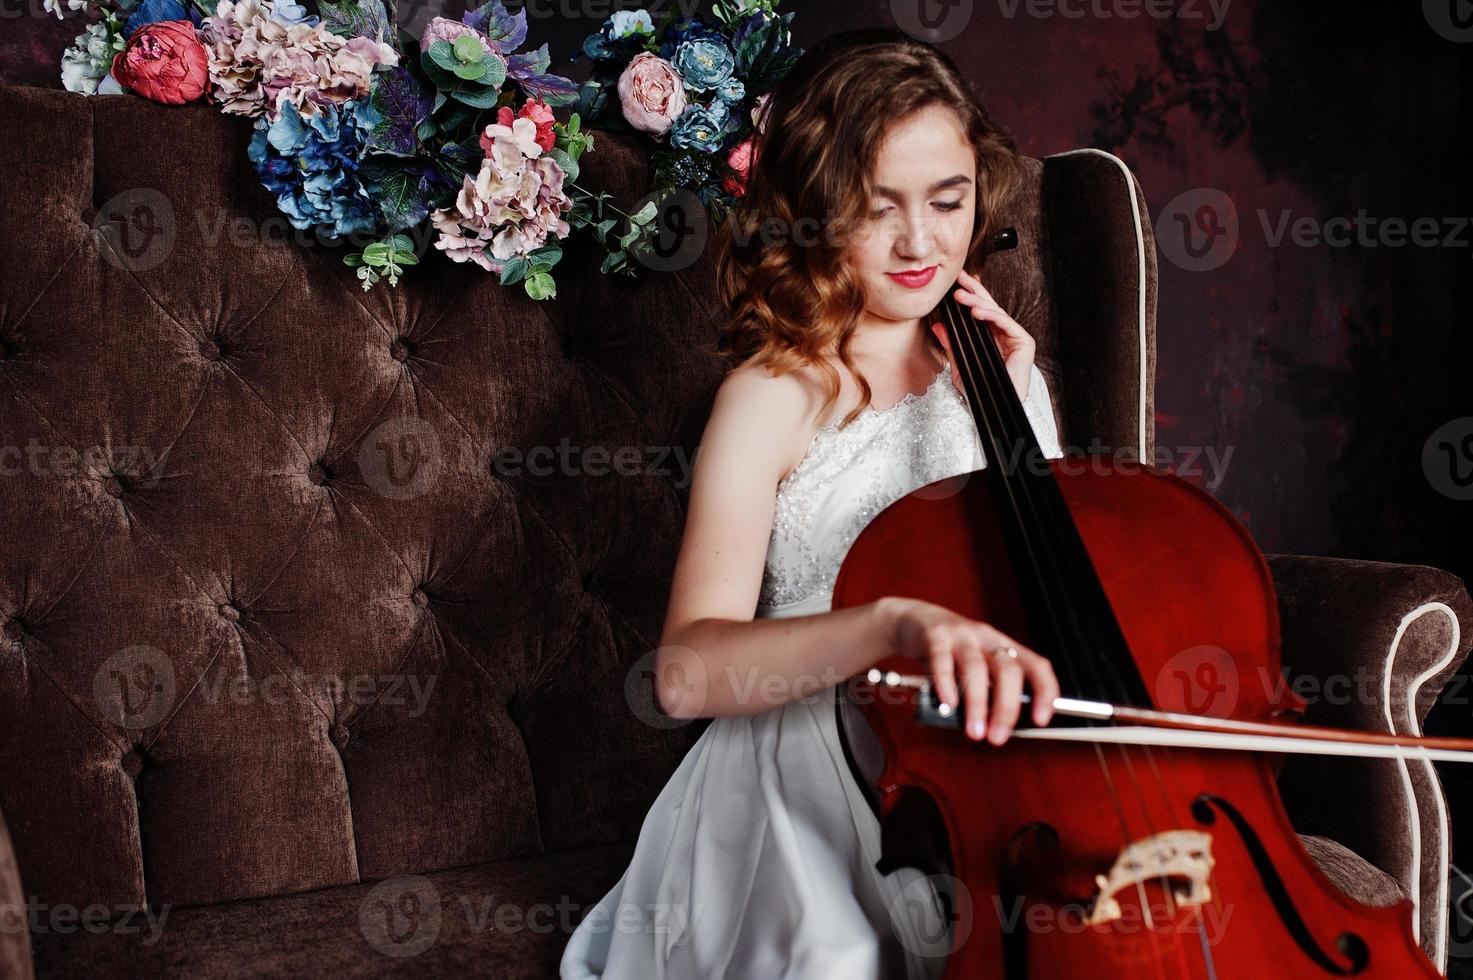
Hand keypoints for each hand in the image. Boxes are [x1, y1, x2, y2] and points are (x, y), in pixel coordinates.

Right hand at [884, 597, 1057, 744]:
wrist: (914, 623)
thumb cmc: (950, 653)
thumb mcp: (975, 668)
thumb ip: (986, 692)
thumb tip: (992, 727)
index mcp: (1005, 647)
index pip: (1037, 666)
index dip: (1044, 691)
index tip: (1041, 719)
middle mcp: (988, 638)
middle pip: (1007, 671)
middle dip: (1005, 708)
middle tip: (997, 737)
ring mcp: (962, 635)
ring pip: (975, 668)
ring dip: (977, 703)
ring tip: (974, 731)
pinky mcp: (935, 635)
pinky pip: (941, 659)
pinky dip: (946, 683)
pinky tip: (948, 702)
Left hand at [929, 268, 1035, 403]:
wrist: (996, 407)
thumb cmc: (981, 390)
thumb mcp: (960, 365)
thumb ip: (951, 345)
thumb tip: (938, 326)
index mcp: (990, 337)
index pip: (979, 312)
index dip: (970, 296)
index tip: (955, 284)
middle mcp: (1003, 334)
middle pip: (988, 306)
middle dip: (973, 291)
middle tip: (959, 278)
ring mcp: (1014, 336)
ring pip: (995, 312)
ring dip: (976, 302)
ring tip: (959, 296)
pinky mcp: (1024, 341)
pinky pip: (1005, 323)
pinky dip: (990, 316)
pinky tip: (976, 312)